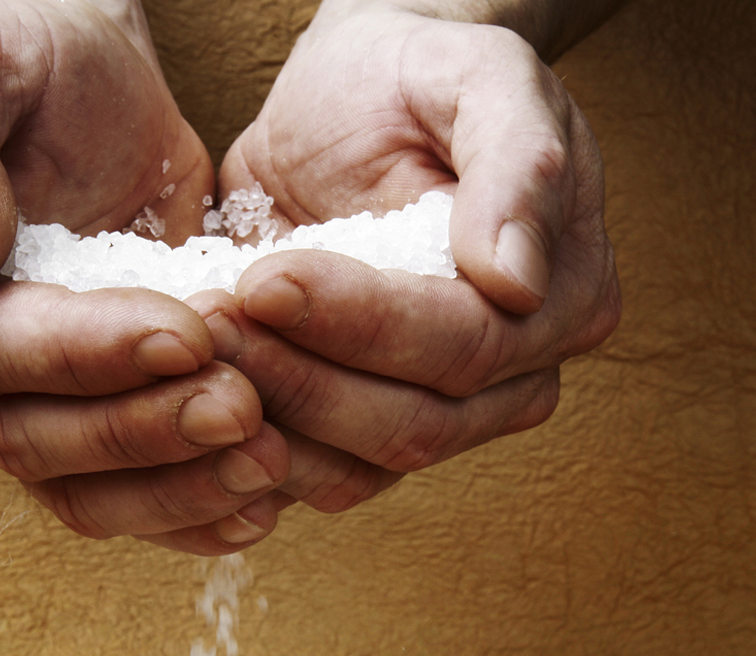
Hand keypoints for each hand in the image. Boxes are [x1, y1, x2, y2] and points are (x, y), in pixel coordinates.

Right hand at [0, 0, 288, 552]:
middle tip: (248, 407)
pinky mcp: (64, 425)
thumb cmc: (15, 50)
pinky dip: (187, 511)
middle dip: (141, 431)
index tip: (190, 332)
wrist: (78, 79)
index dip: (83, 353)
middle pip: (25, 437)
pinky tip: (253, 506)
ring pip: (73, 491)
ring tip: (269, 460)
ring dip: (174, 488)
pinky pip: (116, 498)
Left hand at [197, 0, 621, 512]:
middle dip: (303, 380)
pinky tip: (193, 398)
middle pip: (413, 425)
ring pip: (359, 470)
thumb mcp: (484, 78)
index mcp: (563, 301)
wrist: (358, 94)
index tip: (267, 277)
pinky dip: (250, 452)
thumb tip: (517, 283)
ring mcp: (439, 416)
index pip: (468, 346)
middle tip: (209, 320)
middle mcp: (513, 379)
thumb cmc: (422, 77)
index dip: (365, 323)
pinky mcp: (363, 434)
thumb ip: (518, 167)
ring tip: (193, 348)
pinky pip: (313, 477)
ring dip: (268, 421)